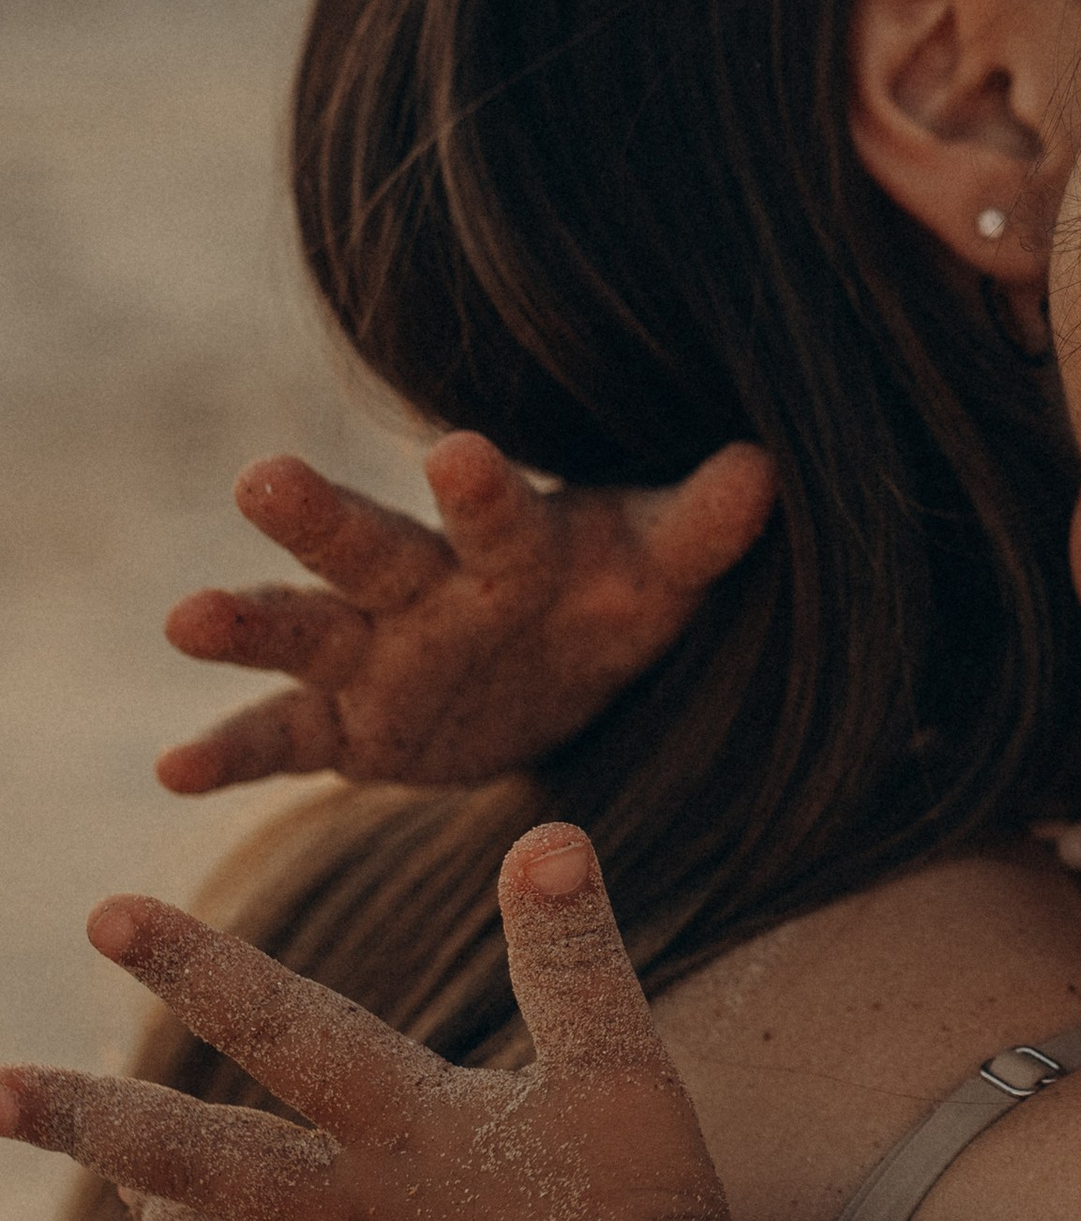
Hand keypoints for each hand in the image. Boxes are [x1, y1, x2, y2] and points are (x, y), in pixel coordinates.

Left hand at [0, 828, 746, 1220]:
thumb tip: (548, 836)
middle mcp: (350, 1212)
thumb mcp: (620, 1065)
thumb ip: (572, 952)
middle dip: (80, 1120)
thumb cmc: (650, 1213)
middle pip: (185, 1158)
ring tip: (134, 1204)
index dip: (191, 964)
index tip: (104, 914)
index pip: (276, 1024)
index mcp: (404, 1121)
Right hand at [156, 432, 778, 795]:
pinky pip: (282, 741)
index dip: (483, 490)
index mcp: (506, 544)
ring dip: (245, 622)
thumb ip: (701, 528)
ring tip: (185, 620)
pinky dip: (230, 753)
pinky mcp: (347, 728)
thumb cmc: (608, 597)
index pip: (495, 511)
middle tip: (261, 477)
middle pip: (367, 546)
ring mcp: (373, 655)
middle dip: (320, 519)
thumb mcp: (660, 573)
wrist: (560, 673)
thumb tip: (764, 467)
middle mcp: (423, 588)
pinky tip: (175, 770)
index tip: (459, 450)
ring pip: (303, 628)